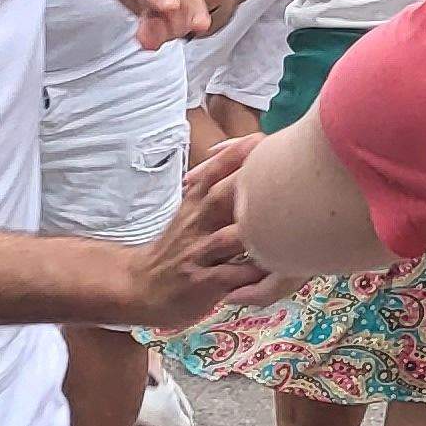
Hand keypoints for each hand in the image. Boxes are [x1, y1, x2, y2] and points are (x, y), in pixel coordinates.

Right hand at [125, 140, 268, 331]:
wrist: (141, 287)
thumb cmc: (177, 250)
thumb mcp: (189, 215)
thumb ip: (212, 191)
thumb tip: (241, 159)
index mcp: (194, 206)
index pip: (211, 175)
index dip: (233, 156)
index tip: (258, 139)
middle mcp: (195, 226)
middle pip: (219, 198)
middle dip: (246, 183)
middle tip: (276, 169)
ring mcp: (197, 254)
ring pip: (225, 238)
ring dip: (251, 231)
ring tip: (284, 223)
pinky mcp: (200, 284)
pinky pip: (226, 277)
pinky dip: (249, 273)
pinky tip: (273, 270)